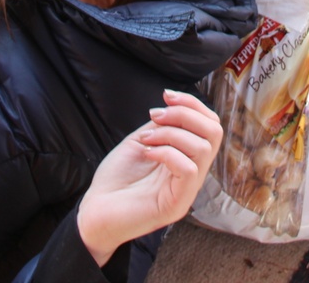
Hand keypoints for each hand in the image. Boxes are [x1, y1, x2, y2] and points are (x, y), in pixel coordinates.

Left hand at [75, 90, 222, 265]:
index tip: (166, 96)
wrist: (94, 212)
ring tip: (146, 138)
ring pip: (202, 148)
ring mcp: (188, 191)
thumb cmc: (115, 180)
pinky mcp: (177, 205)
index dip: (193, 104)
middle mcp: (194, 174)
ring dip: (171, 133)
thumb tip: (174, 105)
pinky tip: (147, 154)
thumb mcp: (143, 141)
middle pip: (214, 132)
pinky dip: (167, 153)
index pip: (211, 125)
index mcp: (188, 158)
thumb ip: (163, 125)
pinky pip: (187, 169)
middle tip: (155, 116)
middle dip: (185, 114)